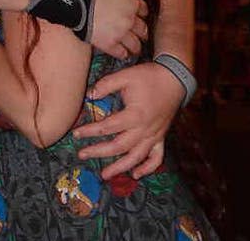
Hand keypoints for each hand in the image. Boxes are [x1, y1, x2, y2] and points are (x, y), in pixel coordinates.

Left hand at [73, 61, 183, 177]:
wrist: (174, 79)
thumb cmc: (148, 77)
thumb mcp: (126, 75)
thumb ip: (106, 84)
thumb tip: (89, 95)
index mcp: (134, 115)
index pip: (108, 127)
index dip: (90, 131)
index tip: (76, 133)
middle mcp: (144, 130)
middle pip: (119, 147)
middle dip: (99, 152)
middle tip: (82, 155)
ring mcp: (154, 136)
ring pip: (136, 158)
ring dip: (120, 168)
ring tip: (105, 175)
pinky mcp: (161, 138)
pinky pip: (156, 158)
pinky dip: (147, 168)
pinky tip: (136, 174)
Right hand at [88, 0, 147, 57]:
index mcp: (132, 2)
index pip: (144, 9)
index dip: (142, 11)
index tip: (140, 14)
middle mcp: (129, 20)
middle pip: (142, 29)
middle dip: (142, 31)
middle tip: (141, 33)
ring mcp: (120, 33)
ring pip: (134, 44)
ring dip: (135, 46)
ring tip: (135, 48)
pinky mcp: (108, 44)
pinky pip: (120, 53)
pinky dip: (123, 54)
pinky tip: (123, 54)